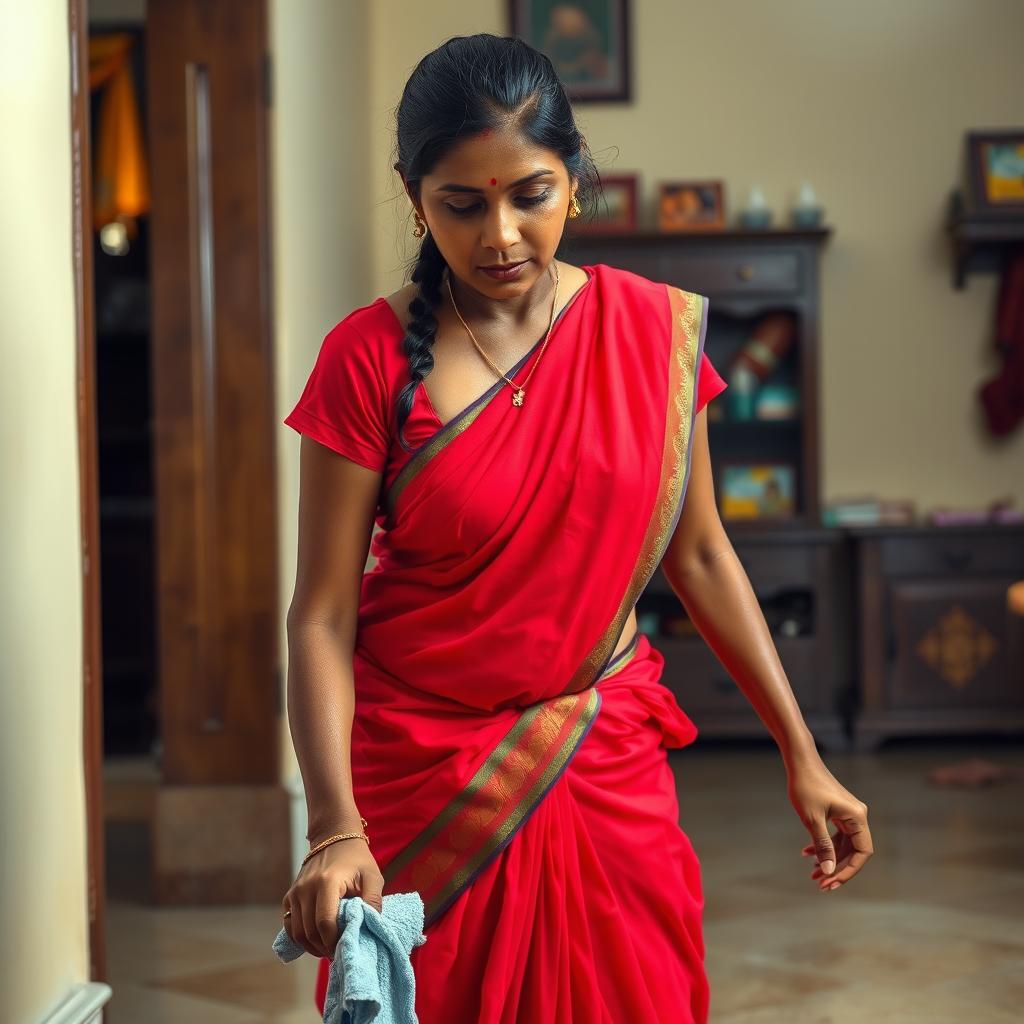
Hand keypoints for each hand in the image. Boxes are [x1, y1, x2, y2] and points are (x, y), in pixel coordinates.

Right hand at [281, 837, 385, 958]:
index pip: (325, 923)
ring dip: (312, 946)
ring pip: (297, 932)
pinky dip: (301, 938)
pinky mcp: (290, 895)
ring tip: (328, 948)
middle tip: (339, 953)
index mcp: (327, 882)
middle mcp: (306, 888)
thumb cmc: (357, 859)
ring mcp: (295, 892)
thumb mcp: (372, 877)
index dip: (334, 941)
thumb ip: (373, 902)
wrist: (334, 837)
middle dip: (324, 947)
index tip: (346, 948)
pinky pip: (290, 925)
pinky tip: (316, 941)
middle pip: (309, 931)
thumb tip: (370, 928)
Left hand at [786, 754, 872, 892]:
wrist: (799, 761)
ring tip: (811, 872)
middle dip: (835, 868)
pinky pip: (835, 835)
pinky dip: (823, 845)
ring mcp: (848, 814)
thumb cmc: (805, 787)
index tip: (831, 882)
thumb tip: (828, 870)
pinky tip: (806, 853)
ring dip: (828, 858)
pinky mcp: (838, 812)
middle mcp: (857, 816)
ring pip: (842, 845)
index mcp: (858, 818)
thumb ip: (822, 845)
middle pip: (852, 851)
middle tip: (818, 883)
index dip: (848, 871)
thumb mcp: (812, 819)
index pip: (861, 853)